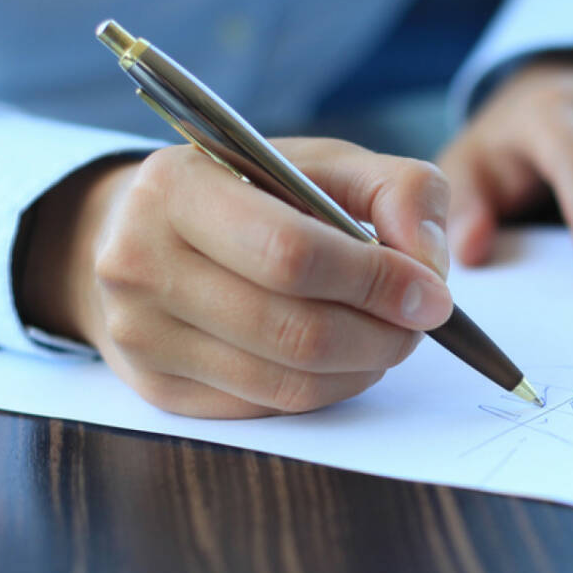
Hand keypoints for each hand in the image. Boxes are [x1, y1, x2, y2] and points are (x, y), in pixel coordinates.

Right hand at [20, 139, 453, 417]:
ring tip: (387, 338)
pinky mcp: (157, 388)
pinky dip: (324, 389)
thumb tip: (429, 262)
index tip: (433, 294)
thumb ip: (398, 189)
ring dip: (362, 367)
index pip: (292, 254)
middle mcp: (139, 261)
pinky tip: (339, 357)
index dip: (376, 282)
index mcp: (177, 186)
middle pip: (293, 330)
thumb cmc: (253, 193)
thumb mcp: (326, 164)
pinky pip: (267, 407)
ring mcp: (140, 334)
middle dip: (381, 335)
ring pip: (286, 383)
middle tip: (419, 324)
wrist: (148, 232)